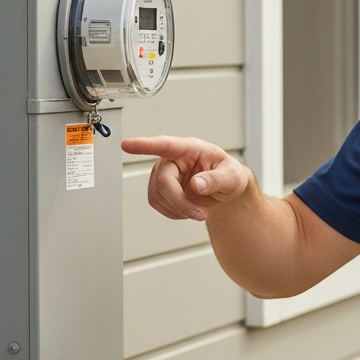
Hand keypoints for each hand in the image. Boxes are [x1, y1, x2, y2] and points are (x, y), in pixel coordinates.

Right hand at [122, 136, 250, 221]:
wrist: (226, 189)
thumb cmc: (229, 175)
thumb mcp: (232, 176)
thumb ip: (217, 179)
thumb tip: (196, 185)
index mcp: (190, 149)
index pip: (164, 145)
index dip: (144, 145)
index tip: (126, 145)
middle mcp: (172, 159)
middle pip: (163, 182)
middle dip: (179, 202)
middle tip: (199, 214)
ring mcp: (163, 174)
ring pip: (158, 196)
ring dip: (178, 210)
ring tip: (198, 210)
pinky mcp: (159, 188)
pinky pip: (158, 204)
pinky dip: (174, 212)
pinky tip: (188, 209)